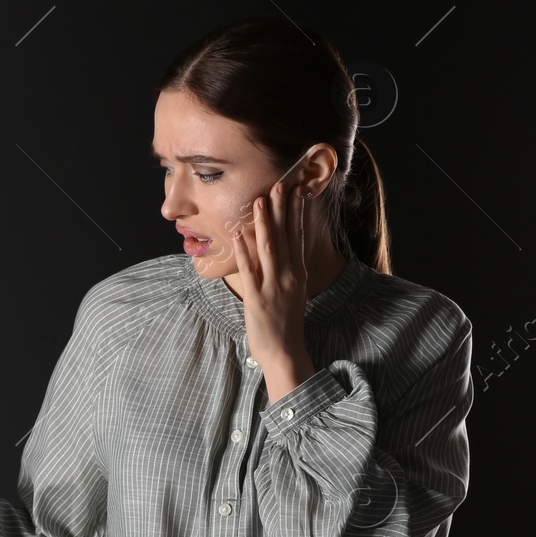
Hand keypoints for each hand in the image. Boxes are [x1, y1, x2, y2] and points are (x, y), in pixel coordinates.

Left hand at [230, 180, 315, 396]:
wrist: (285, 352)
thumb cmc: (284, 323)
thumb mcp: (291, 292)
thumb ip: (286, 271)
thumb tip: (280, 251)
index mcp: (298, 273)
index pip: (298, 236)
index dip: (296, 213)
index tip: (296, 191)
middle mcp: (289, 275)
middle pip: (285, 236)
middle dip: (282, 209)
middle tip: (280, 184)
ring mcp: (274, 285)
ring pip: (269, 248)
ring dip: (263, 223)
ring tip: (259, 201)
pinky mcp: (257, 298)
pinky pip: (249, 269)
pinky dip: (243, 250)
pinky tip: (237, 234)